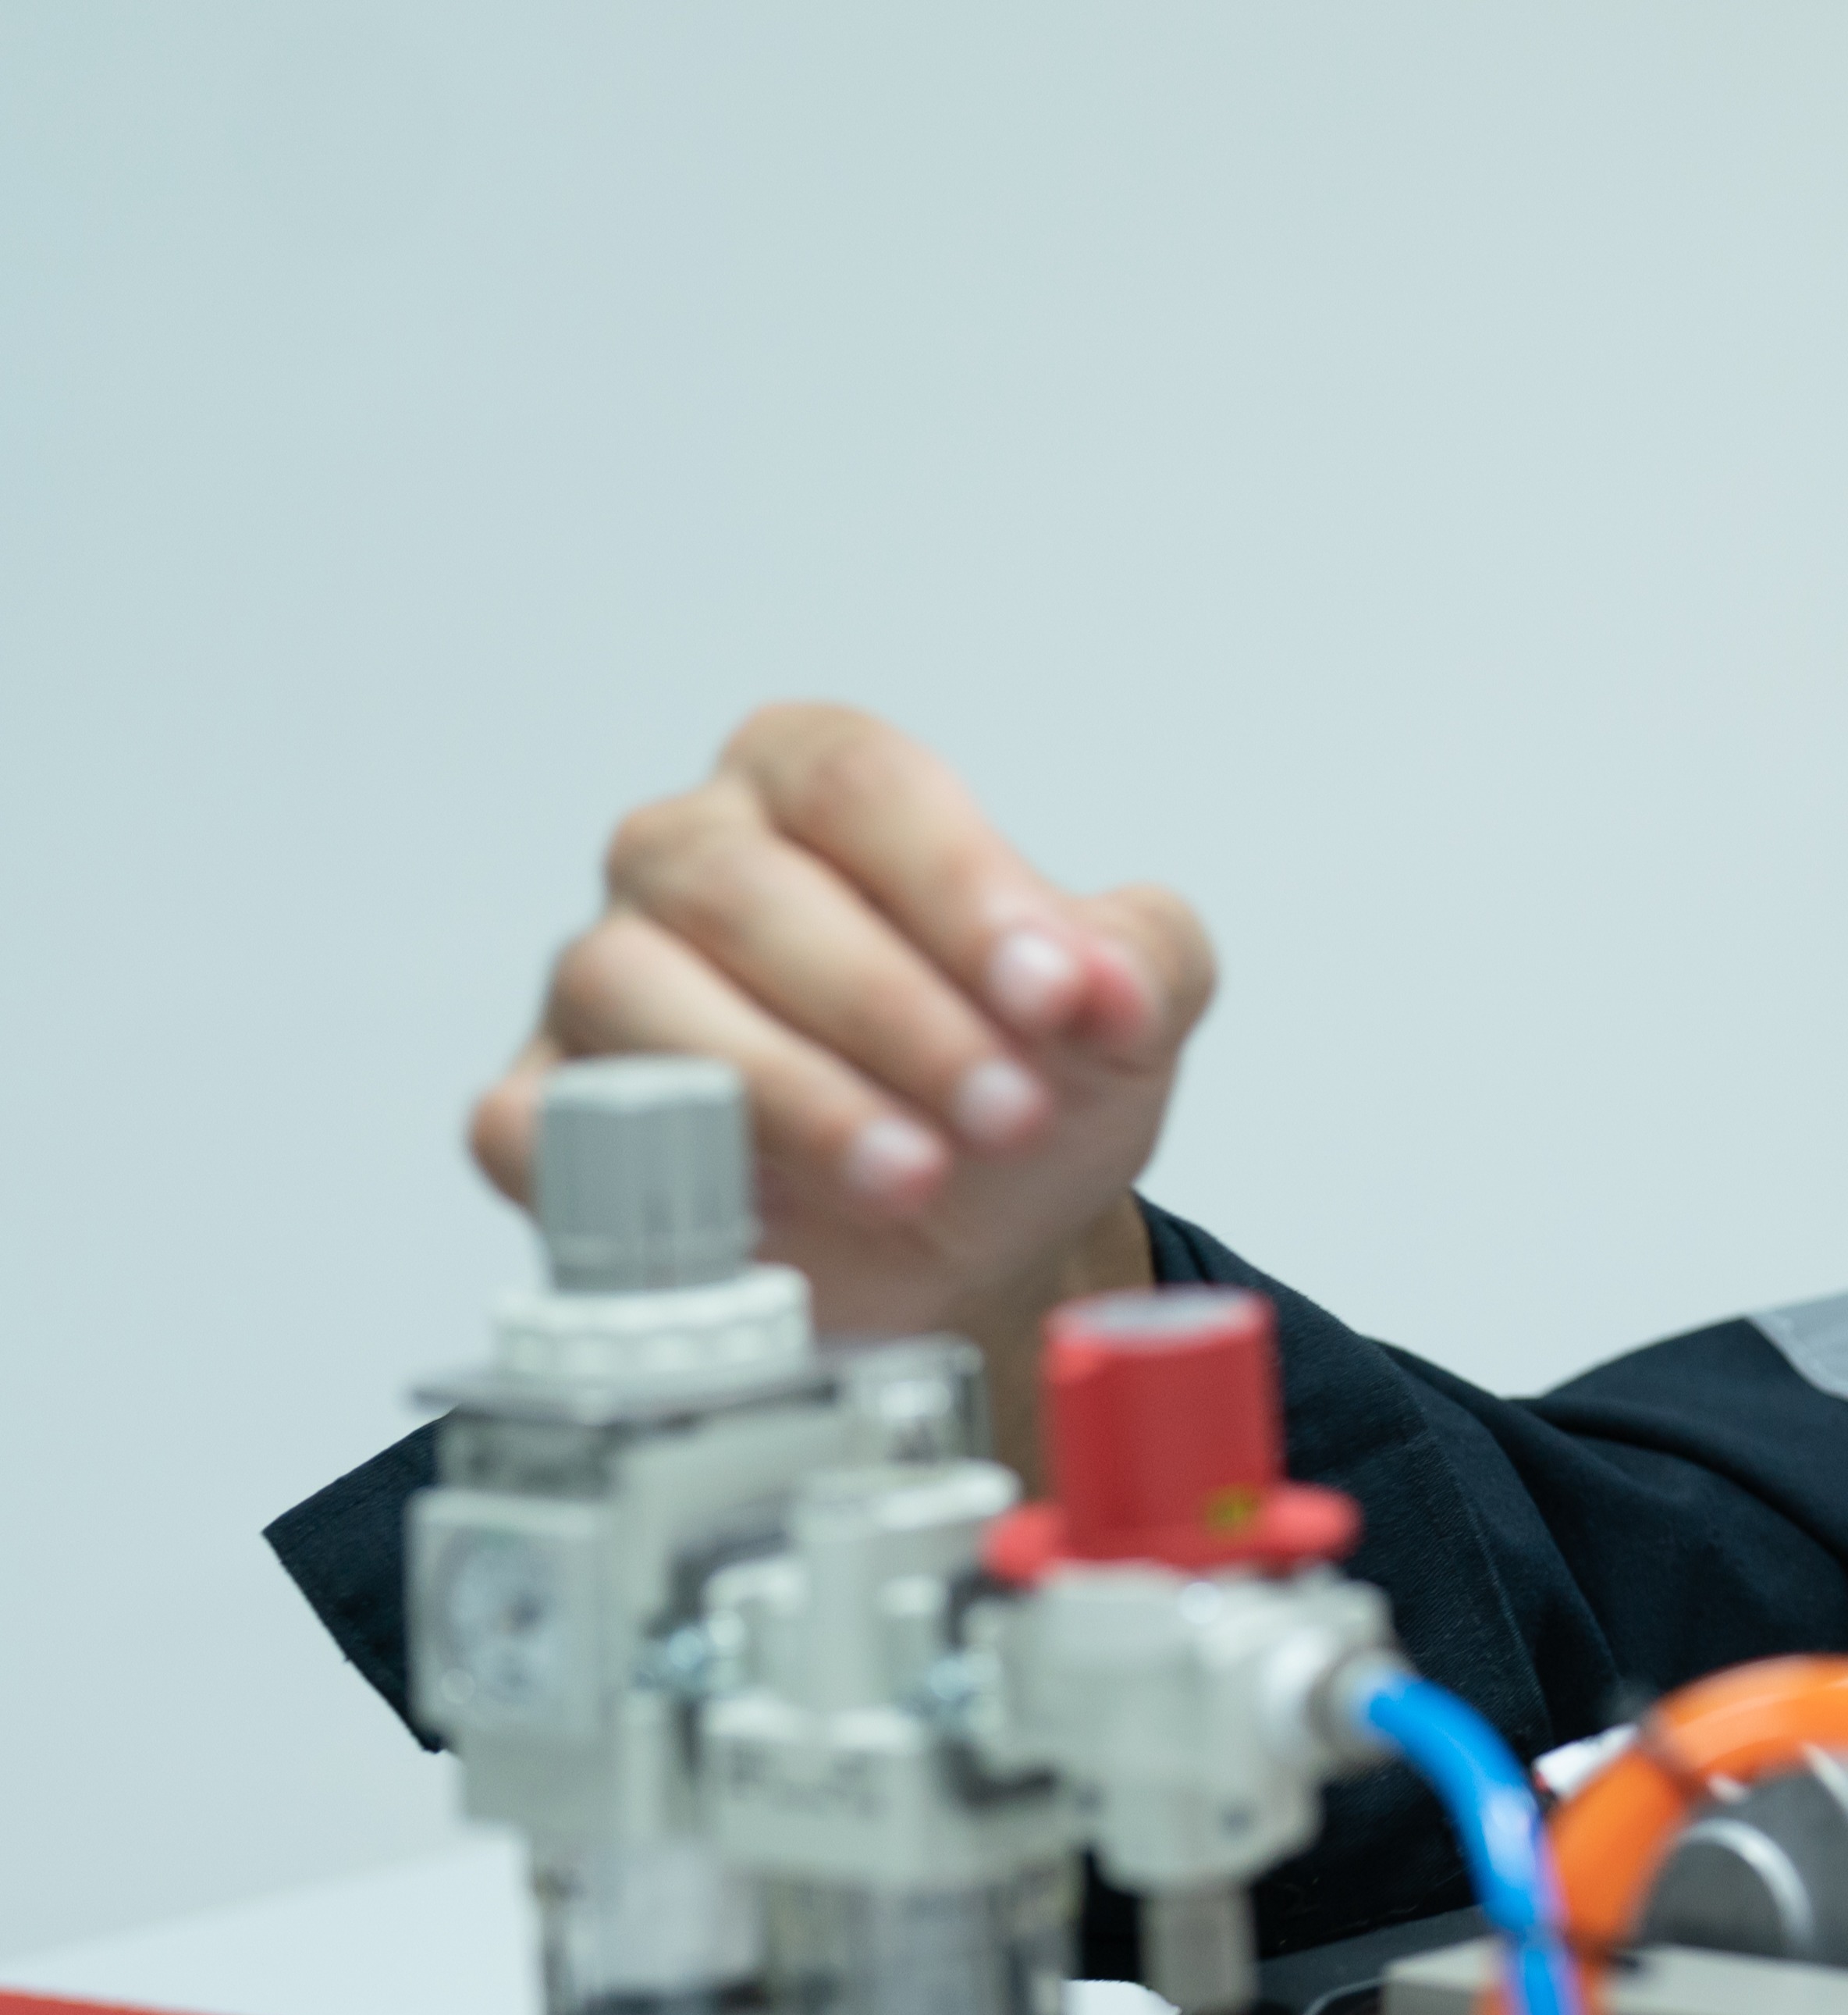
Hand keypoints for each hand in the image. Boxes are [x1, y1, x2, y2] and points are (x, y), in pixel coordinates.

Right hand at [470, 704, 1208, 1358]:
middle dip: (890, 1011)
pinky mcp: (542, 1108)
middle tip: (1003, 1111)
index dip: (958, 886)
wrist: (976, 1230)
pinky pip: (537, 1122)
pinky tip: (763, 1220)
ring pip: (632, 989)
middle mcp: (687, 857)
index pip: (860, 785)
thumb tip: (1110, 984)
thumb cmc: (1027, 1072)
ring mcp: (600, 979)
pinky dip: (645, 1174)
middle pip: (746, 888)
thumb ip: (1142, 963)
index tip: (1052, 994)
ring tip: (914, 1175)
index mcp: (814, 784)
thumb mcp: (1125, 1005)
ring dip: (789, 1091)